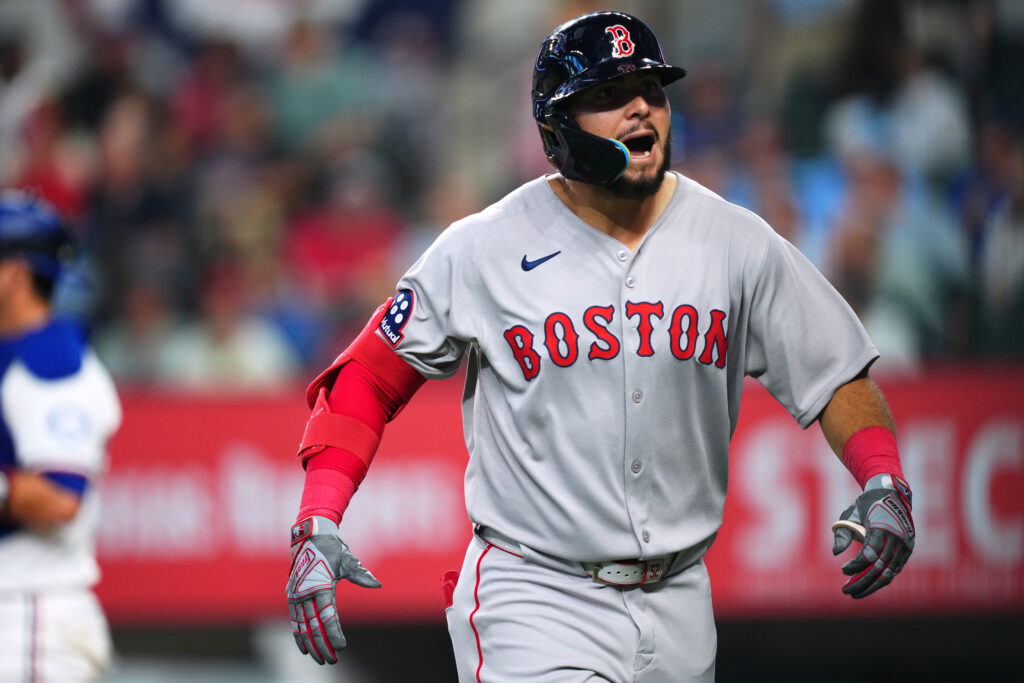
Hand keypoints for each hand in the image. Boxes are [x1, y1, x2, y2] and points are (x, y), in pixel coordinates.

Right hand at [286, 516, 380, 663]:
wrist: (309, 535)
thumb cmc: (331, 548)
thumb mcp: (347, 560)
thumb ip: (361, 574)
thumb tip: (377, 584)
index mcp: (320, 586)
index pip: (327, 617)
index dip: (334, 634)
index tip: (342, 647)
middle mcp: (305, 593)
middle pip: (313, 627)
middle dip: (323, 646)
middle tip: (332, 660)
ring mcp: (296, 595)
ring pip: (301, 627)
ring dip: (310, 645)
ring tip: (319, 659)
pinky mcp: (292, 595)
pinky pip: (294, 620)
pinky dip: (298, 635)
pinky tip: (304, 648)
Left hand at [832, 474, 914, 598]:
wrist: (891, 495)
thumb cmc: (866, 506)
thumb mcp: (850, 515)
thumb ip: (843, 533)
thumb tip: (836, 553)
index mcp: (880, 527)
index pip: (869, 554)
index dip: (856, 565)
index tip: (844, 570)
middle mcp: (895, 538)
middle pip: (879, 568)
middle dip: (861, 582)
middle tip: (846, 591)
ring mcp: (904, 545)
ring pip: (889, 573)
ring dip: (872, 585)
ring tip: (855, 592)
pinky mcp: (908, 549)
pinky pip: (895, 569)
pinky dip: (883, 579)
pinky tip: (869, 585)